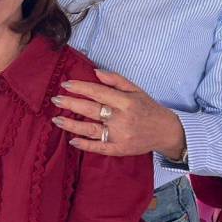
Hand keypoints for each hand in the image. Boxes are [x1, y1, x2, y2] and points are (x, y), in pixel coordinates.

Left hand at [50, 69, 185, 158]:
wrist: (166, 131)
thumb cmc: (148, 107)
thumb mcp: (136, 89)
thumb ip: (116, 80)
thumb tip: (95, 72)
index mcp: (126, 102)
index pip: (98, 93)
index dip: (80, 87)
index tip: (65, 84)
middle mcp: (122, 119)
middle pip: (91, 110)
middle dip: (71, 104)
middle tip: (55, 99)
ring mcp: (120, 136)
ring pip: (91, 130)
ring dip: (72, 125)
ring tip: (56, 119)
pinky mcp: (120, 149)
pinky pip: (100, 148)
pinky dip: (85, 145)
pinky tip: (72, 140)